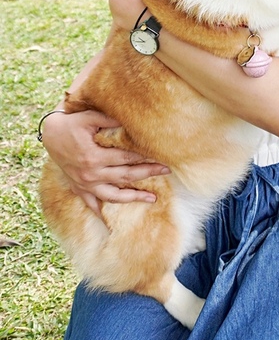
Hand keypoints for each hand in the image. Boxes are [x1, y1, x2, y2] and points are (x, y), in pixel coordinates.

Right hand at [40, 109, 169, 216]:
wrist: (50, 133)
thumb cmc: (73, 123)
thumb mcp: (91, 117)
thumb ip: (111, 121)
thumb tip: (133, 121)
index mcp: (94, 157)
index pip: (126, 158)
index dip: (145, 158)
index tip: (162, 157)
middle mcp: (91, 174)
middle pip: (125, 176)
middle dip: (148, 174)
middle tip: (166, 170)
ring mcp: (85, 184)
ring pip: (113, 196)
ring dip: (133, 198)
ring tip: (152, 199)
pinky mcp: (79, 188)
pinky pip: (92, 205)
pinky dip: (101, 214)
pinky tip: (112, 223)